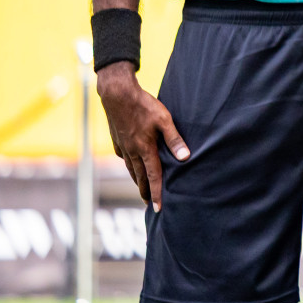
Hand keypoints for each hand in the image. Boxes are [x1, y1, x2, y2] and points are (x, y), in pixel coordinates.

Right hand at [96, 62, 188, 208]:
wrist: (117, 94)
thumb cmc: (143, 105)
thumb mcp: (164, 119)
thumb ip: (174, 139)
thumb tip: (185, 158)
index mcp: (145, 148)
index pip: (153, 176)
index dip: (156, 193)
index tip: (157, 208)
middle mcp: (132, 151)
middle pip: (140, 177)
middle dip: (145, 192)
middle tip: (149, 205)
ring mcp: (123, 147)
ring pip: (131, 170)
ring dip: (138, 182)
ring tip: (143, 191)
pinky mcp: (118, 141)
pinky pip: (125, 160)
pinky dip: (130, 168)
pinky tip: (133, 168)